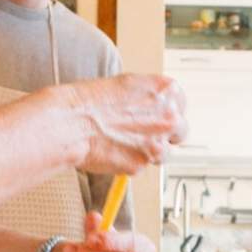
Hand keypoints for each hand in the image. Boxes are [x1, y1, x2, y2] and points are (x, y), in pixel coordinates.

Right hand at [61, 74, 186, 174]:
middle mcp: (169, 117)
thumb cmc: (91, 100)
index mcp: (167, 91)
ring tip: (122, 142)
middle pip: (180, 132)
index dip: (167, 113)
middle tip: (143, 134)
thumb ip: (150, 98)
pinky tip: (112, 150)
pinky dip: (129, 162)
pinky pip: (141, 166)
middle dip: (165, 135)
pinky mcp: (142, 163)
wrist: (71, 121)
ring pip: (163, 154)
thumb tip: (156, 110)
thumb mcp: (128, 85)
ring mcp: (157, 142)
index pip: (181, 105)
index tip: (156, 117)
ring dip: (148, 151)